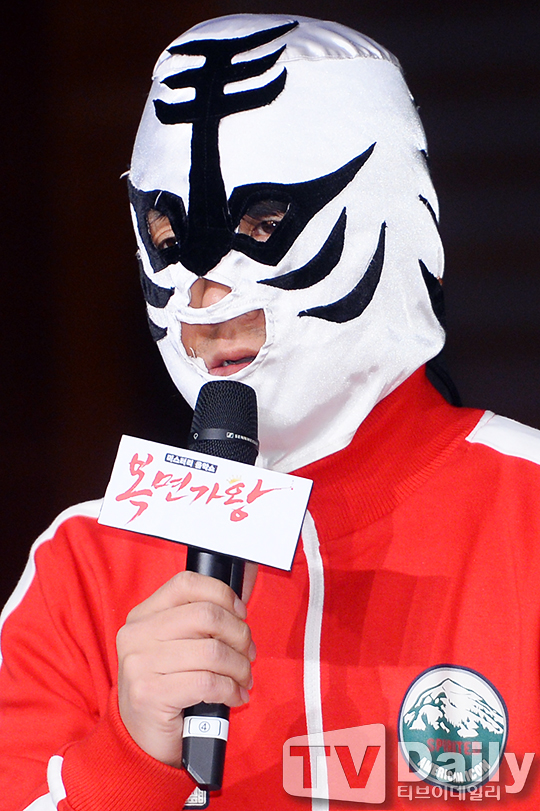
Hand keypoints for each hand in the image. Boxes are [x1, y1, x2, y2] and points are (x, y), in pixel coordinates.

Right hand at [116, 569, 255, 767]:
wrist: (139, 740)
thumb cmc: (165, 688)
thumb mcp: (172, 647)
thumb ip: (196, 625)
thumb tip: (239, 611)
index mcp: (142, 616)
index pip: (187, 583)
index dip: (222, 594)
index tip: (240, 613)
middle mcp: (137, 635)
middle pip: (206, 615)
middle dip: (238, 634)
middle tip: (248, 653)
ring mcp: (140, 664)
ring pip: (212, 651)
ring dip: (239, 666)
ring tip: (243, 678)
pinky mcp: (151, 694)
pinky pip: (208, 682)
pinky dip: (231, 689)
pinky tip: (235, 696)